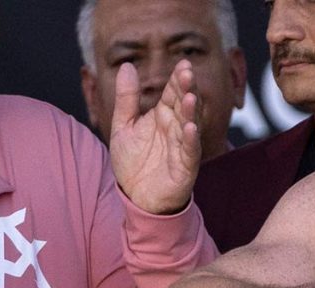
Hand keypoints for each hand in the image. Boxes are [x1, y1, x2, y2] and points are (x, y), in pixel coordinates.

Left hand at [110, 59, 201, 214]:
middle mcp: (176, 129)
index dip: (178, 79)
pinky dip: (190, 140)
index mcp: (163, 116)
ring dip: (191, 111)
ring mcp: (182, 147)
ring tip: (189, 96)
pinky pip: (189, 152)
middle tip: (188, 71)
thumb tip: (127, 66)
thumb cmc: (133, 162)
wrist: (136, 197)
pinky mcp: (185, 167)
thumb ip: (127, 98)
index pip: (173, 93)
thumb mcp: (123, 126)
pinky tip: (190, 128)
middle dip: (186, 89)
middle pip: (184, 105)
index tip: (183, 64)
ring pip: (189, 125)